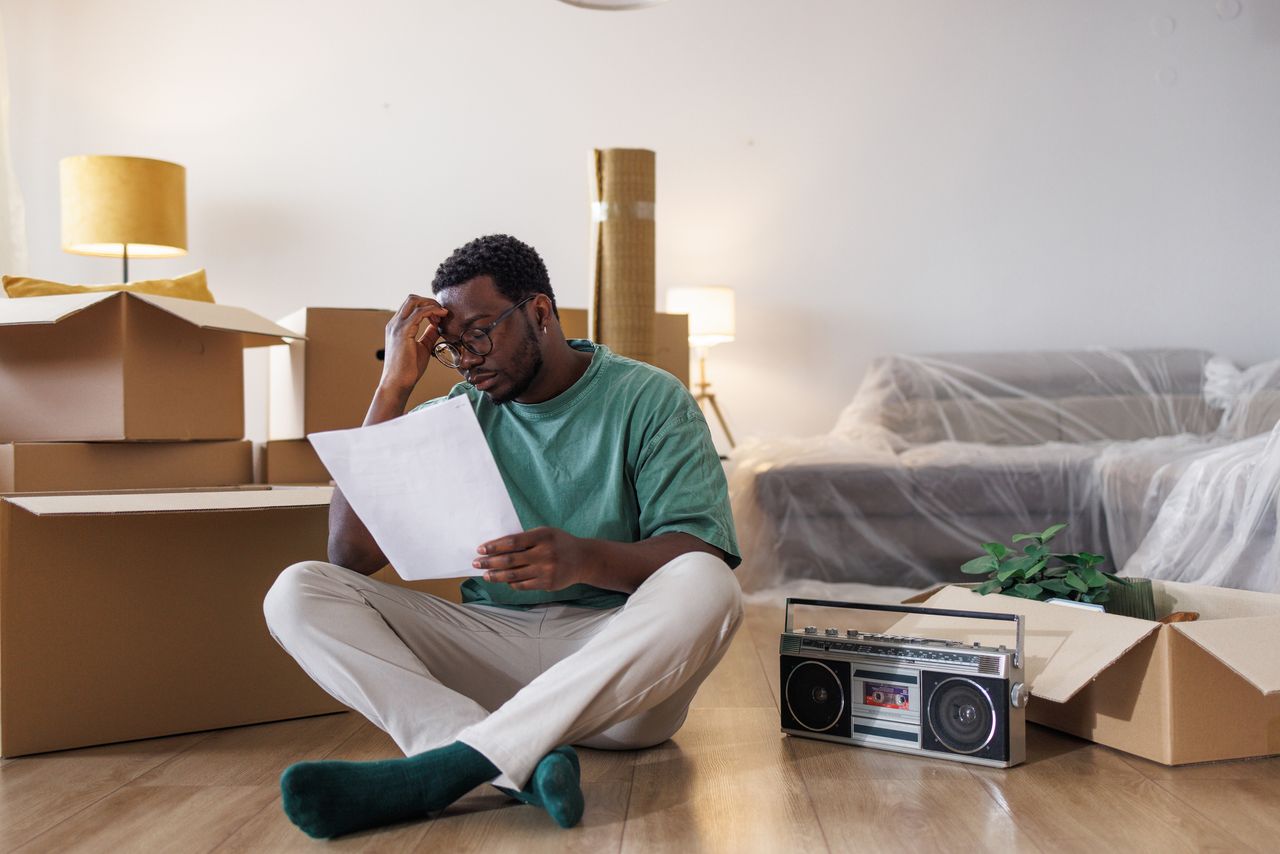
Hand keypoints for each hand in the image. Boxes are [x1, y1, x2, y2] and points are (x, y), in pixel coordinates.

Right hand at [380, 293, 448, 392]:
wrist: (398, 383)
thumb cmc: (408, 369)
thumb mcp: (423, 347)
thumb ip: (429, 334)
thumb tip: (438, 325)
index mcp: (397, 326)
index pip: (411, 306)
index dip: (428, 307)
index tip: (440, 318)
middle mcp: (394, 323)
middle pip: (412, 299)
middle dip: (430, 302)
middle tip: (442, 313)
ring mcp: (397, 326)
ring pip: (414, 301)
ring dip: (432, 305)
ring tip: (442, 316)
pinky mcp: (403, 331)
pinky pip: (419, 313)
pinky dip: (432, 311)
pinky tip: (440, 319)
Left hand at [474, 527, 594, 590]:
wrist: (583, 559)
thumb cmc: (559, 543)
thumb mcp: (545, 533)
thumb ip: (526, 539)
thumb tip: (497, 548)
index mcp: (542, 536)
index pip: (512, 541)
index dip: (494, 546)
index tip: (481, 549)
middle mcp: (544, 553)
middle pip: (510, 559)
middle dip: (490, 562)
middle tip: (476, 563)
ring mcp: (546, 570)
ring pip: (514, 575)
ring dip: (496, 576)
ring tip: (485, 575)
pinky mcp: (548, 584)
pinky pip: (523, 585)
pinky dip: (511, 583)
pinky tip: (504, 581)